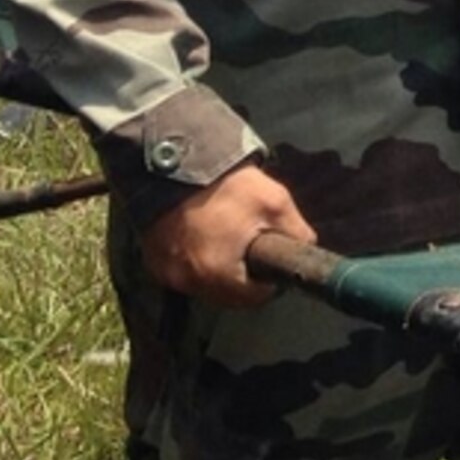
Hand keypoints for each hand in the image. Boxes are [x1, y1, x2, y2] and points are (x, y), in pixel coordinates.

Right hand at [139, 162, 315, 307]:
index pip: (255, 298)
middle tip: (249, 248)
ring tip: (227, 240)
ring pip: (203, 285)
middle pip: (227, 296)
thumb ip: (297, 233)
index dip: (269, 281)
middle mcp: (188, 281)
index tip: (270, 261)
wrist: (177, 160)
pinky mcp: (153, 261)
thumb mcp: (276, 202)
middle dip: (243, 277)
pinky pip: (182, 272)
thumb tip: (306, 250)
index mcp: (218, 274)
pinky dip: (194, 262)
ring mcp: (167, 272)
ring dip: (217, 271)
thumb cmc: (227, 184)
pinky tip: (202, 238)